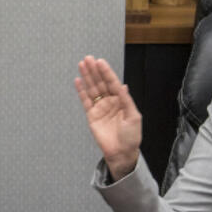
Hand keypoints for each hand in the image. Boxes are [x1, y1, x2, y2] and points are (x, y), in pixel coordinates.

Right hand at [74, 56, 141, 179]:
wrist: (121, 153)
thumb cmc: (131, 136)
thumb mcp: (134, 116)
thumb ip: (126, 100)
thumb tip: (123, 85)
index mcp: (122, 100)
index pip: (112, 83)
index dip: (106, 72)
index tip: (100, 62)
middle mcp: (110, 101)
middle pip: (101, 83)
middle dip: (94, 71)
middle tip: (88, 59)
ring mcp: (100, 108)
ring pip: (92, 89)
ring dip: (87, 77)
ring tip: (81, 65)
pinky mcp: (91, 115)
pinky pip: (85, 101)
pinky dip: (81, 91)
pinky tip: (78, 81)